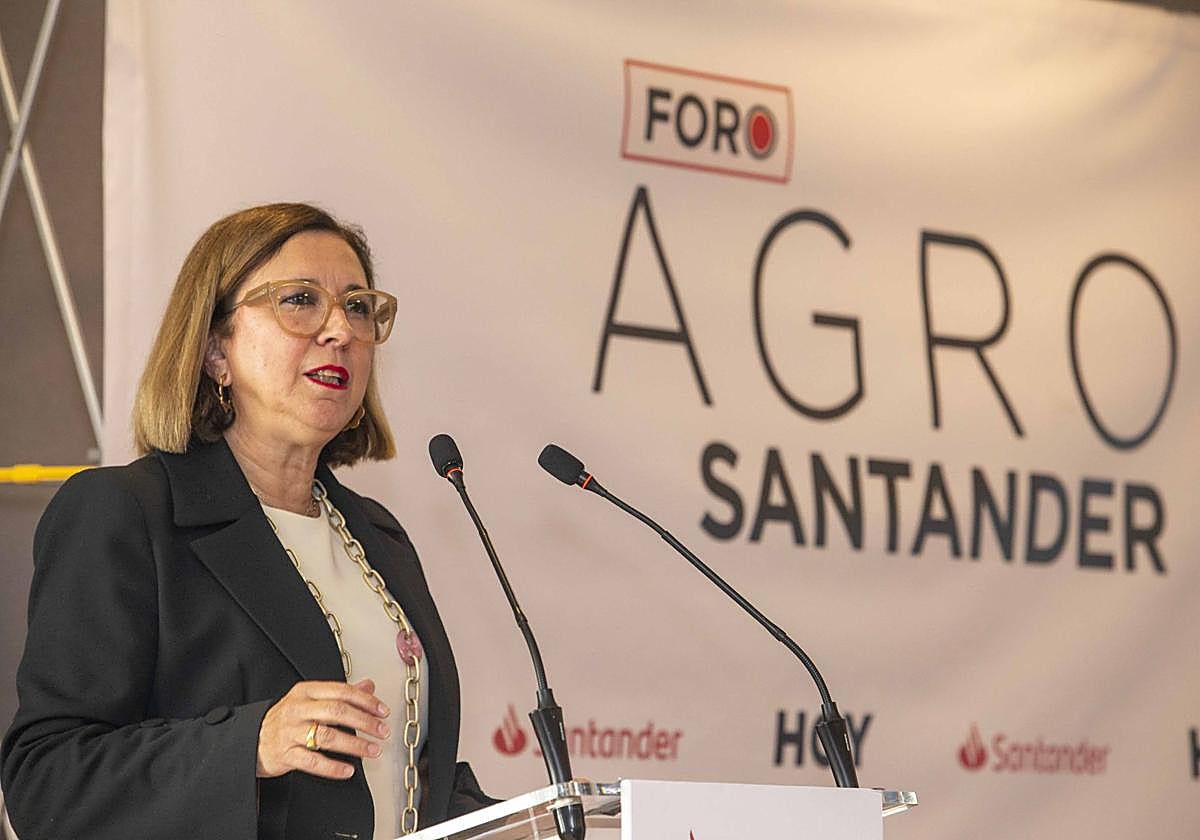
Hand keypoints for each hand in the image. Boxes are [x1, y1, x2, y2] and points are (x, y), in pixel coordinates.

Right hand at [256, 679, 390, 778]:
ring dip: (355, 745)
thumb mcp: (310, 698)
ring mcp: (290, 732)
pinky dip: (333, 768)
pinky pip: (313, 762)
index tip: (382, 711)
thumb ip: (340, 692)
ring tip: (372, 750)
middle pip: (337, 711)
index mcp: (306, 691)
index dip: (366, 700)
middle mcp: (298, 709)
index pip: (342, 691)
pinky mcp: (285, 755)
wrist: (252, 739)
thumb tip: (368, 686)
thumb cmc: (286, 718)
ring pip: (327, 736)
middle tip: (382, 730)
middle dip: (364, 722)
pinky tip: (349, 770)